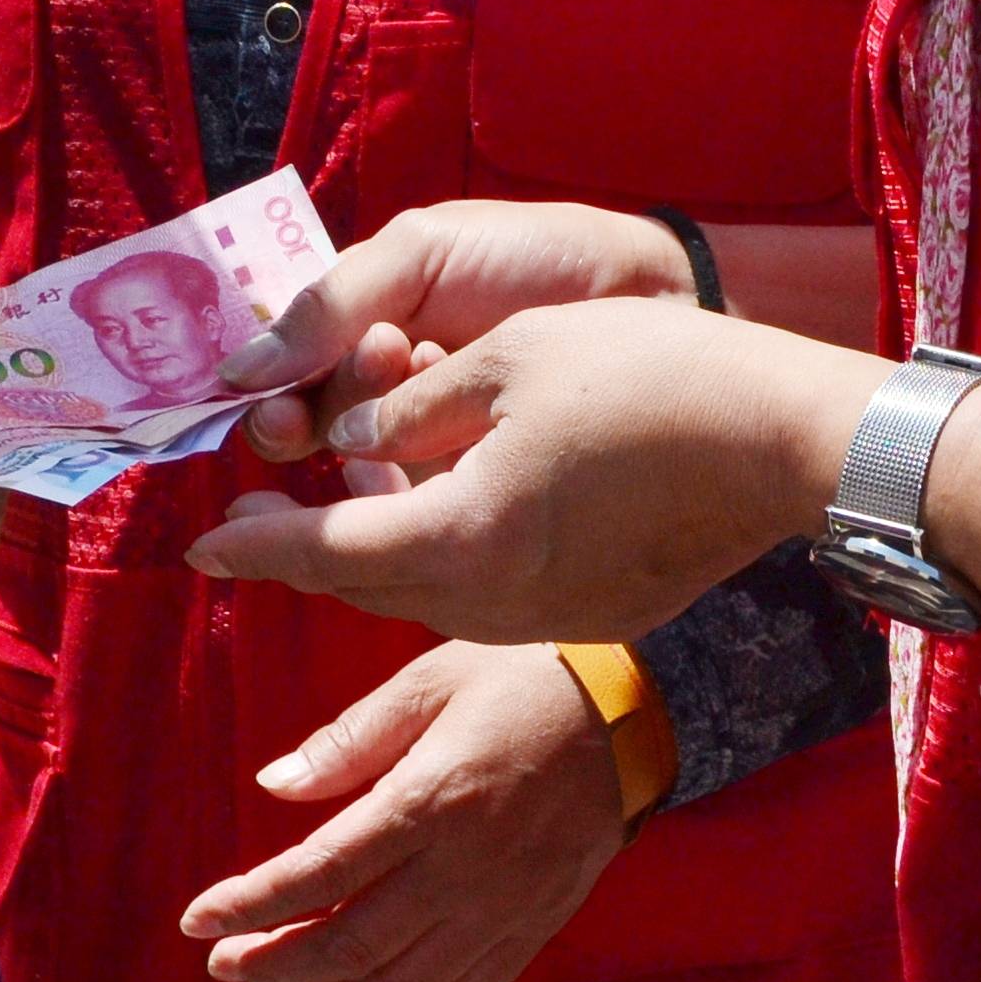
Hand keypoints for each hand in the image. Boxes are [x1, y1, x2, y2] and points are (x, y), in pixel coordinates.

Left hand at [178, 641, 632, 981]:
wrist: (636, 710)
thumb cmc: (521, 677)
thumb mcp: (428, 681)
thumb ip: (349, 740)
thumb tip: (272, 784)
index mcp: (433, 799)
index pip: (321, 872)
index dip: (251, 904)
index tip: (196, 920)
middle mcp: (466, 869)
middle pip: (351, 945)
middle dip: (273, 962)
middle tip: (222, 964)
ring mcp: (503, 910)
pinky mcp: (531, 930)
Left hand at [190, 303, 878, 643]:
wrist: (782, 441)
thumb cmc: (646, 378)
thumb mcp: (504, 363)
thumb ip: (408, 409)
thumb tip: (349, 433)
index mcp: (458, 539)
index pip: (323, 549)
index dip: (255, 543)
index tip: (198, 544)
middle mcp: (491, 601)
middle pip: (365, 583)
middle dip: (298, 551)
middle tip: (245, 518)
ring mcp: (543, 618)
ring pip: (422, 591)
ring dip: (370, 549)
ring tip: (335, 500)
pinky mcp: (586, 613)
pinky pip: (481, 592)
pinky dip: (439, 554)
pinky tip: (439, 507)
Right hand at [218, 200, 694, 461]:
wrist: (645, 290)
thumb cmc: (532, 256)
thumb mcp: (422, 253)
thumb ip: (332, 301)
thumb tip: (236, 372)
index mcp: (361, 322)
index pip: (282, 369)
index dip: (262, 391)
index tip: (267, 400)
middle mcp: (384, 388)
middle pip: (308, 427)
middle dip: (300, 424)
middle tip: (311, 413)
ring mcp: (429, 440)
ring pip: (356, 471)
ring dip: (354, 450)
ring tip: (377, 416)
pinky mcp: (475, 485)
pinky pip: (417, 502)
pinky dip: (407, 484)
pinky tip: (421, 458)